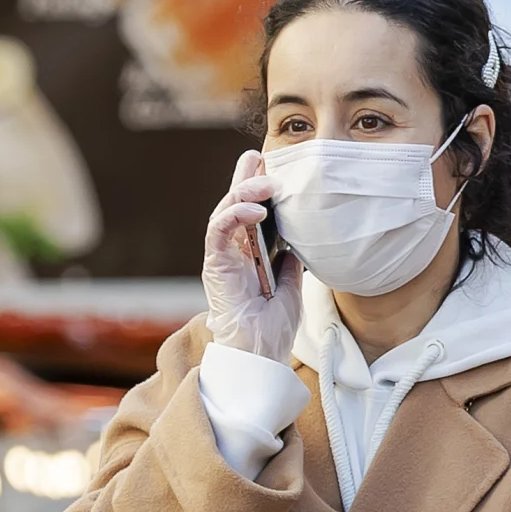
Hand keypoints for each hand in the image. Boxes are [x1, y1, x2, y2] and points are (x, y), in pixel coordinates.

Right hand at [202, 150, 299, 364]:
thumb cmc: (272, 328)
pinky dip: (235, 214)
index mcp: (247, 255)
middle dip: (246, 178)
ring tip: (266, 182)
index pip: (249, 213)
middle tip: (260, 157)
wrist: (260, 354)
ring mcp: (221, 257)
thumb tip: (296, 242)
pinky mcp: (214, 264)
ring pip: (224, 211)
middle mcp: (231, 253)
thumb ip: (289, 262)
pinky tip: (257, 210)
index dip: (256, 188)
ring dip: (244, 192)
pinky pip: (218, 230)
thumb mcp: (291, 287)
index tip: (269, 165)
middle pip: (234, 205)